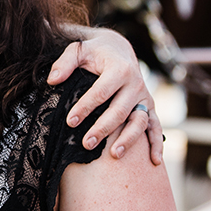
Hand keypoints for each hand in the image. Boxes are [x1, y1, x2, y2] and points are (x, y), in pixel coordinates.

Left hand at [48, 30, 163, 164]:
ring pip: (139, 121)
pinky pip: (156, 126)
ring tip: (114, 155)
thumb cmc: (94, 52)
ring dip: (128, 139)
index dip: (85, 107)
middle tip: (86, 144)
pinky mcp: (149, 107)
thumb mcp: (78, 50)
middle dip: (103, 128)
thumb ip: (64, 62)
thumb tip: (52, 80)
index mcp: (119, 68)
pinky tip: (154, 161)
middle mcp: (135, 83)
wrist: (118, 49)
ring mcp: (144, 97)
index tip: (70, 122)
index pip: (101, 92)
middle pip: (119, 110)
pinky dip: (157, 144)